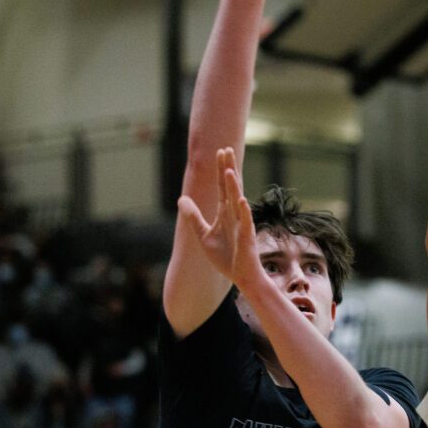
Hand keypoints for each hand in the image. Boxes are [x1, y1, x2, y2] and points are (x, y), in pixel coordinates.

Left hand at [178, 147, 260, 289]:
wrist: (241, 277)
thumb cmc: (226, 257)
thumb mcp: (203, 235)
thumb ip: (193, 217)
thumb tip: (181, 199)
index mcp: (226, 213)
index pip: (224, 187)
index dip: (221, 169)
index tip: (220, 152)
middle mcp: (235, 214)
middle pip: (232, 187)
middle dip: (229, 169)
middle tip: (226, 150)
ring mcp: (242, 224)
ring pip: (238, 201)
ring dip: (234, 186)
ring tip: (229, 170)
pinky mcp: (247, 237)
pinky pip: (245, 221)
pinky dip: (244, 211)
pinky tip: (241, 200)